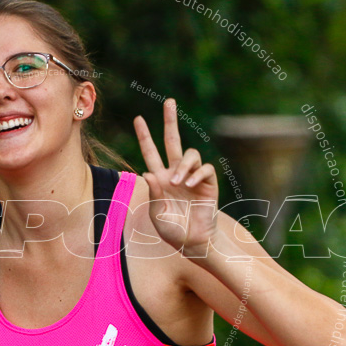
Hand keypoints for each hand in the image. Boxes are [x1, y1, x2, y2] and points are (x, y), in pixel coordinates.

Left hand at [134, 98, 219, 256]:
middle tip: (169, 101)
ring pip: (189, 154)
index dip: (144, 136)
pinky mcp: (208, 183)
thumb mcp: (157, 214)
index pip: (151, 153)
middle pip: (173, 141)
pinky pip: (203, 168)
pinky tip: (189, 184)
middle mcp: (175, 174)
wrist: (194, 243)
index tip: (137, 118)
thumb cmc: (173, 232)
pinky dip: (196, 173)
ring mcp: (192, 177)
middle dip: (170, 121)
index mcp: (160, 180)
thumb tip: (148, 171)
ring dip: (182, 165)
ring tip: (178, 181)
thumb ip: (153, 194)